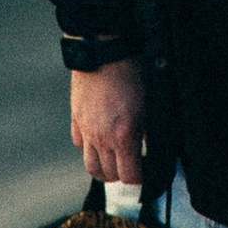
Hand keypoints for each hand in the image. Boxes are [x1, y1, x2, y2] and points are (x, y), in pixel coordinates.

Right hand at [70, 59, 144, 185]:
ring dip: (103, 169)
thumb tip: (151, 148)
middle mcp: (102, 137)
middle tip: (131, 167)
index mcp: (124, 136)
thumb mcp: (150, 103)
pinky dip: (89, 148)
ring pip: (90, 165)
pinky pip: (79, 144)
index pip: (130, 176)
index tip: (145, 172)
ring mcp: (86, 129)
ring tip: (113, 162)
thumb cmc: (132, 71)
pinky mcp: (75, 117)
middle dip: (122, 175)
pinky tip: (99, 140)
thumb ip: (150, 131)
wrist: (104, 48)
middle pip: (108, 175)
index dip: (140, 178)